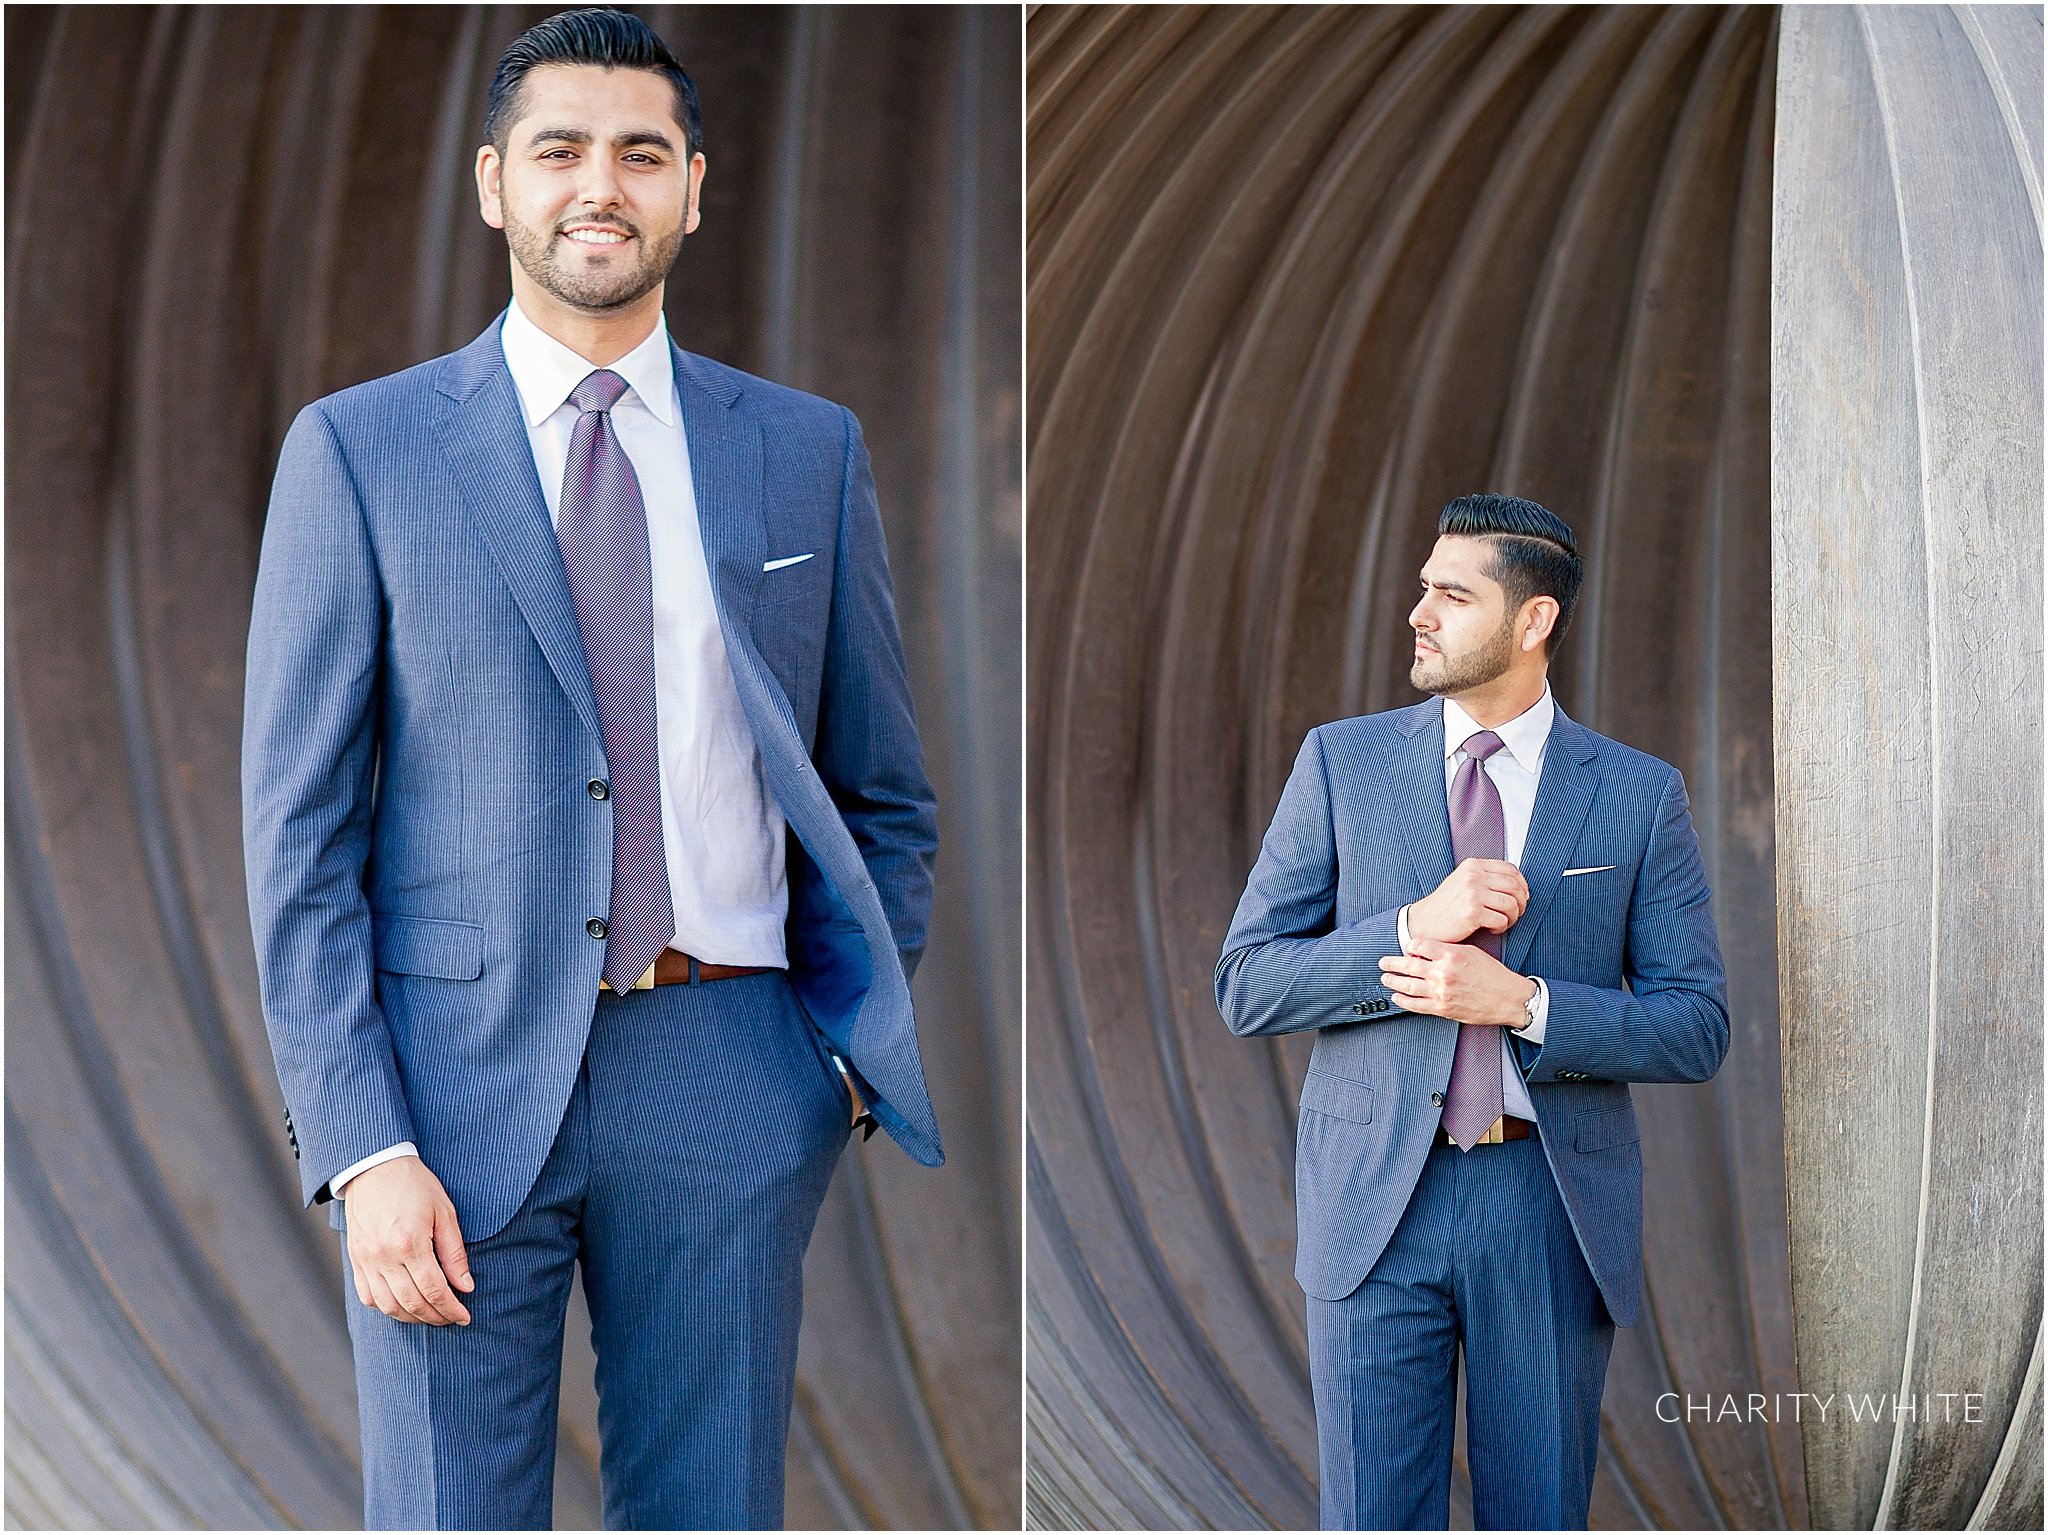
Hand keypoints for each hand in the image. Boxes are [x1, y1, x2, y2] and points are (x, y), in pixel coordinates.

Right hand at [342, 1155, 473, 1325]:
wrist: (375, 1168)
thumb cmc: (415, 1185)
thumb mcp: (444, 1212)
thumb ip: (454, 1253)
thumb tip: (465, 1286)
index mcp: (410, 1244)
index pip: (434, 1291)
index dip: (452, 1309)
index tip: (464, 1316)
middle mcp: (385, 1257)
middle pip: (412, 1303)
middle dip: (435, 1317)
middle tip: (452, 1319)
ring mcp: (366, 1261)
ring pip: (388, 1306)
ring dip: (411, 1317)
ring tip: (430, 1315)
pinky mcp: (355, 1261)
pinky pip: (368, 1297)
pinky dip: (386, 1307)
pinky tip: (403, 1305)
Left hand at [1379, 937, 1536, 1027]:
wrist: (1508, 998)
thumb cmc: (1492, 974)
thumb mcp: (1471, 952)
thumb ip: (1447, 951)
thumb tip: (1424, 952)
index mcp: (1451, 955)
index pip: (1419, 946)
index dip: (1410, 946)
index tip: (1406, 948)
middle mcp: (1444, 973)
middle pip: (1408, 965)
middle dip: (1392, 964)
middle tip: (1382, 962)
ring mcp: (1442, 992)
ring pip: (1408, 986)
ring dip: (1393, 981)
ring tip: (1385, 978)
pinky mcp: (1443, 1009)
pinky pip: (1416, 1005)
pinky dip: (1403, 1000)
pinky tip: (1397, 996)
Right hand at [1406, 857, 1528, 945]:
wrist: (1424, 922)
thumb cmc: (1446, 905)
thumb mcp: (1463, 881)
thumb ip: (1485, 877)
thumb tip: (1517, 884)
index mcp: (1473, 865)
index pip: (1510, 870)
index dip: (1522, 885)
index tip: (1521, 897)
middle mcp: (1473, 876)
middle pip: (1514, 886)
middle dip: (1521, 903)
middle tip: (1516, 913)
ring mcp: (1472, 893)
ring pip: (1511, 904)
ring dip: (1513, 917)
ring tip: (1504, 922)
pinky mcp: (1472, 912)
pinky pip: (1501, 920)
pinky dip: (1501, 927)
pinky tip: (1492, 929)